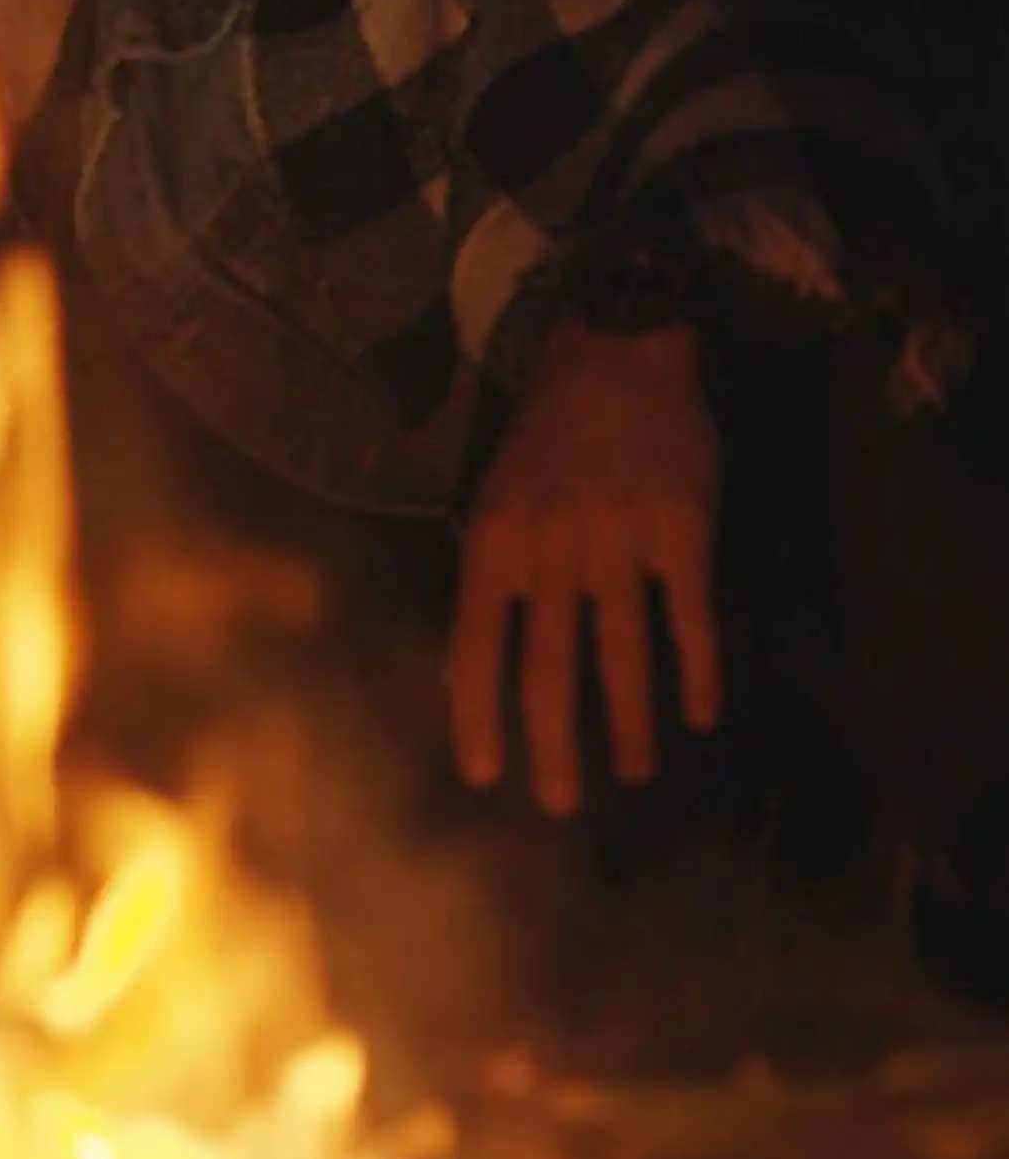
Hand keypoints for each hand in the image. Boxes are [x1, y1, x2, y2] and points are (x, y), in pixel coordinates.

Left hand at [448, 315, 722, 813]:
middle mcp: (549, 551)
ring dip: (630, 724)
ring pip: (623, 654)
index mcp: (491, 545)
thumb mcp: (489, 499)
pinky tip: (701, 714)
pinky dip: (697, 671)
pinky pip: (690, 617)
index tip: (483, 778)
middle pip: (549, 670)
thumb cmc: (543, 437)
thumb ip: (482, 582)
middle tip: (558, 805)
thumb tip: (457, 672)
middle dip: (551, 746)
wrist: (615, 353)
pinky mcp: (682, 530)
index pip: (475, 651)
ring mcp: (618, 542)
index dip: (476, 720)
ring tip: (635, 772)